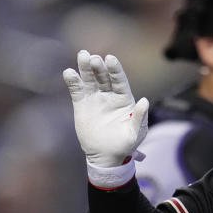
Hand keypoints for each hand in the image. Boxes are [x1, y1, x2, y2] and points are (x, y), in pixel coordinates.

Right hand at [63, 50, 148, 167]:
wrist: (106, 156)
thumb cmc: (125, 145)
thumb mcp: (136, 133)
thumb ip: (139, 117)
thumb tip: (144, 101)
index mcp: (124, 98)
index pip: (119, 80)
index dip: (115, 69)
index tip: (110, 58)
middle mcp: (109, 94)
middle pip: (103, 76)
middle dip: (99, 66)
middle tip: (93, 58)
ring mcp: (95, 98)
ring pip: (89, 79)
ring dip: (85, 68)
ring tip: (82, 55)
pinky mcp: (81, 105)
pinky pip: (77, 91)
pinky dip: (73, 81)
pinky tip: (68, 73)